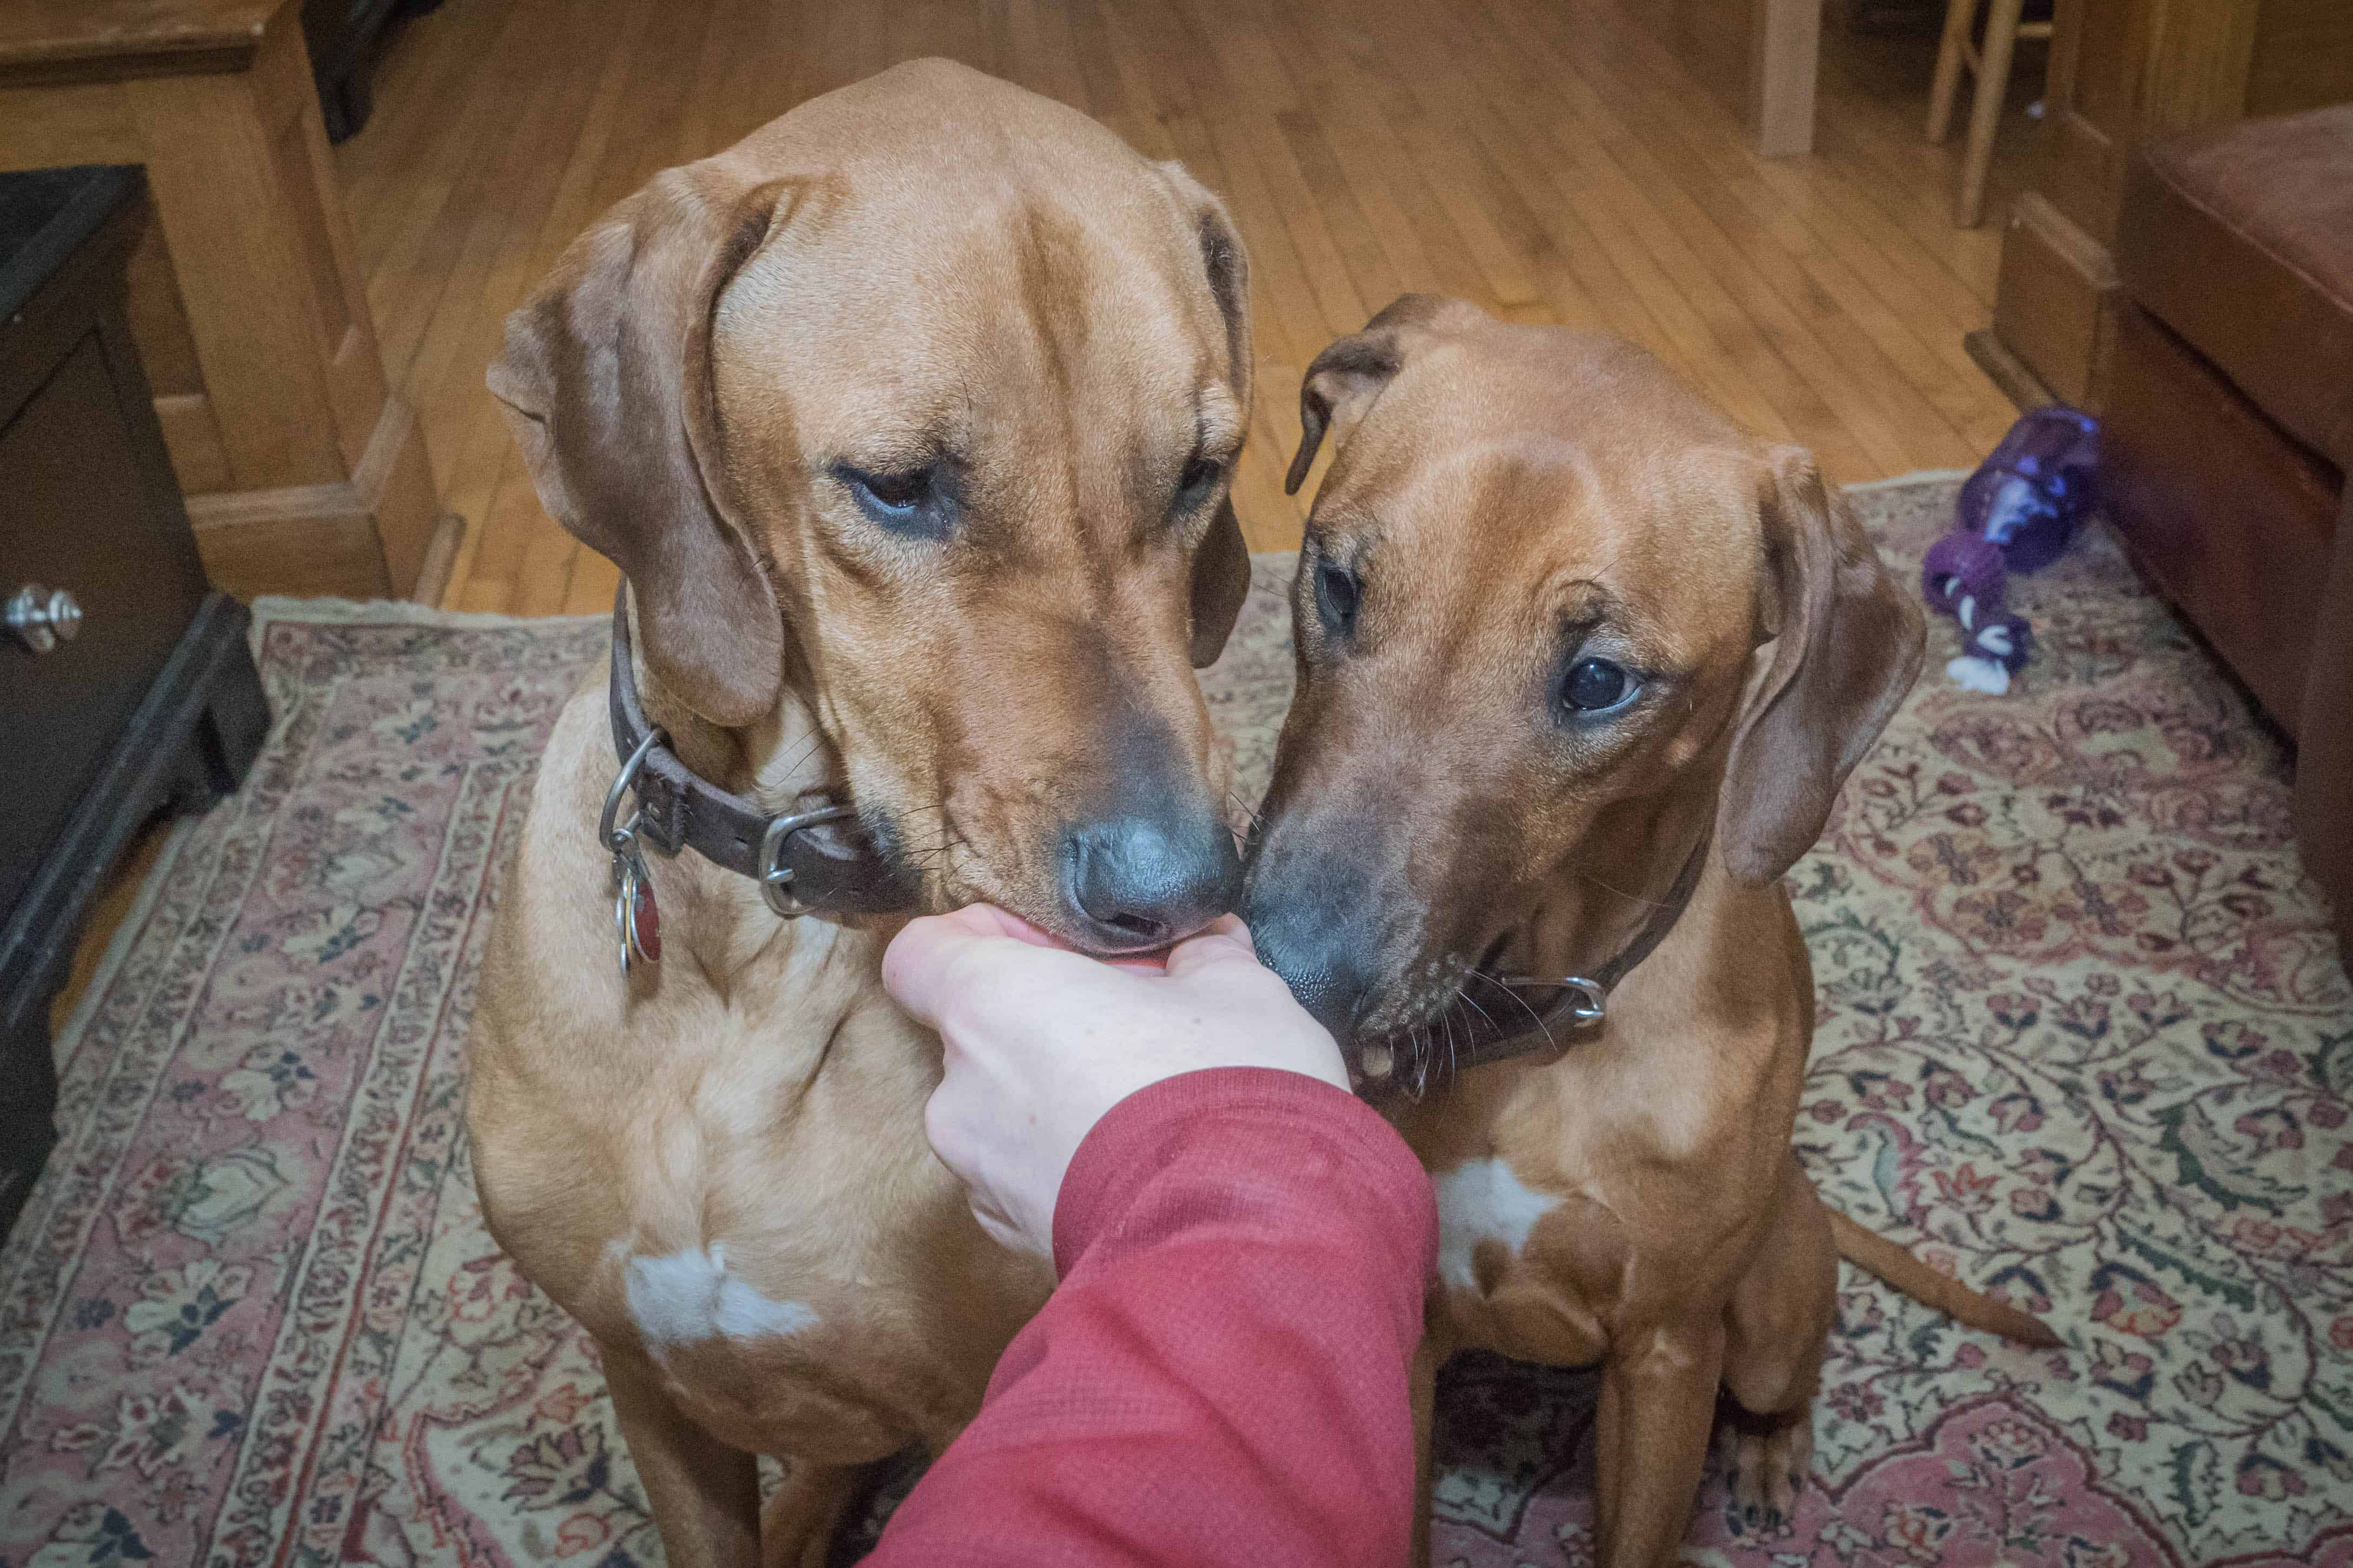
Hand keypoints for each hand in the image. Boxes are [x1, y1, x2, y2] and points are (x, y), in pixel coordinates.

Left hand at [882, 906, 1346, 1257]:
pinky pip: (1027, 1174)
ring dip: (1059, 1094)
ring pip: (1003, 1109)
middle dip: (1046, 1021)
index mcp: (992, 1006)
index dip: (978, 938)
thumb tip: (1203, 945)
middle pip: (976, 1033)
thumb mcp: (1238, 991)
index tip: (1048, 945)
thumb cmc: (1225, 1093)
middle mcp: (962, 1091)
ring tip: (1149, 1099)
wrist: (1247, 1240)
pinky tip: (1144, 1159)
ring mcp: (981, 1175)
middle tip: (1131, 1019)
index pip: (921, 955)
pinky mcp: (1015, 1237)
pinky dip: (1070, 1159)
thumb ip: (1201, 954)